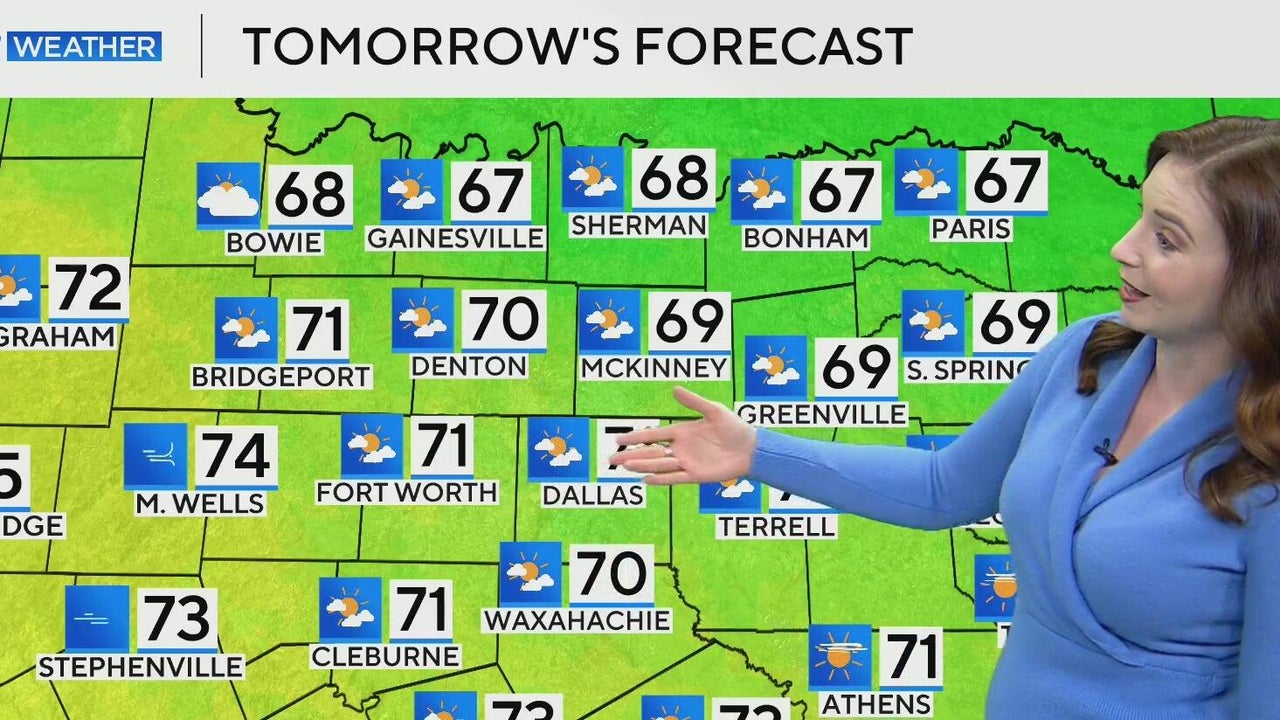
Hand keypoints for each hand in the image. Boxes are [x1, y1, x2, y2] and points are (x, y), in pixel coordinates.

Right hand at [608, 386, 757, 484]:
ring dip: (642, 465)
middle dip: (631, 455)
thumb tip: (674, 389)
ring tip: (624, 466)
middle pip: (651, 452)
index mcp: (682, 432)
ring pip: (659, 465)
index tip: (618, 439)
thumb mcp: (714, 410)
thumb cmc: (734, 428)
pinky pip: (674, 478)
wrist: (751, 449)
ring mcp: (687, 463)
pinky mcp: (696, 475)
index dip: (636, 437)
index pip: (653, 435)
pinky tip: (645, 480)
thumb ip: (694, 402)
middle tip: (612, 458)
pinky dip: (660, 479)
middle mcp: (681, 448)